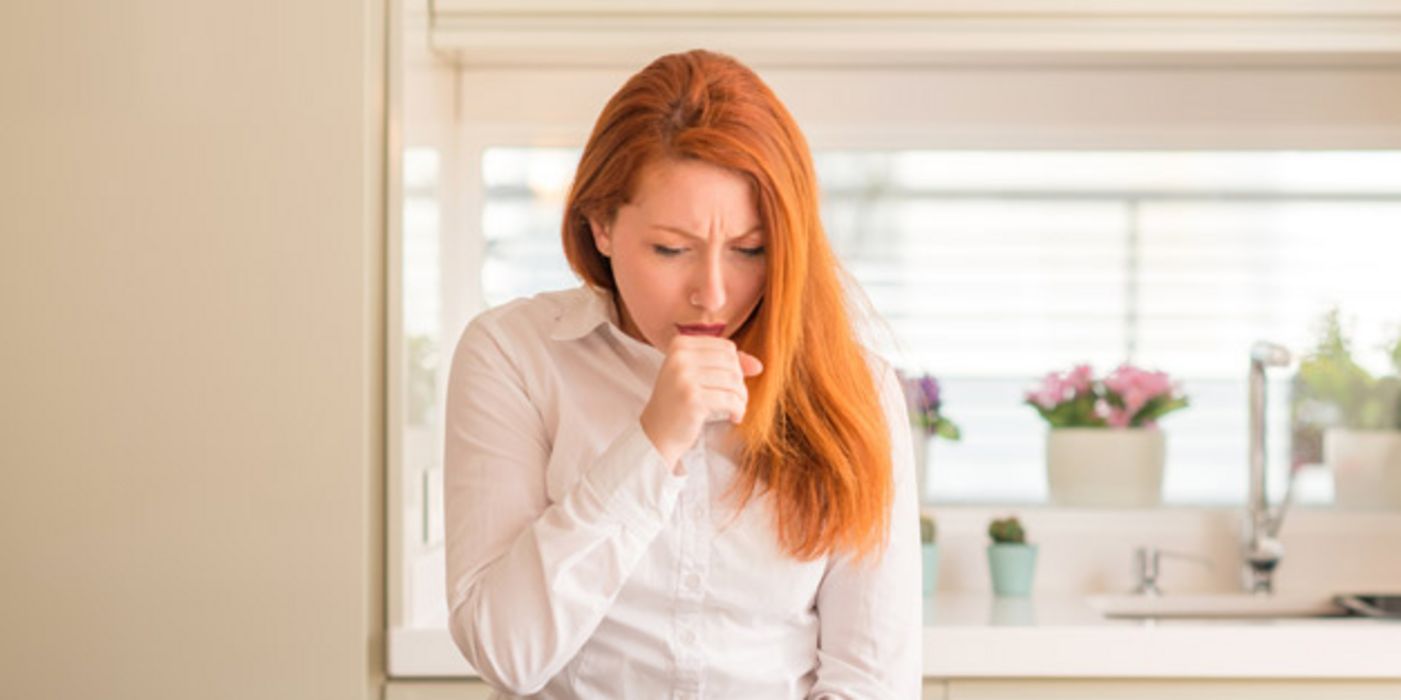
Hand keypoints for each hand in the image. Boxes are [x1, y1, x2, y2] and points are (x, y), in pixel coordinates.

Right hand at [639, 334, 762, 470]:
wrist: (657, 433)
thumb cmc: (679, 403)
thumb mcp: (697, 376)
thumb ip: (726, 365)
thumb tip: (758, 365)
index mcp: (679, 345)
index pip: (726, 347)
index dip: (735, 367)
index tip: (729, 385)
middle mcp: (680, 357)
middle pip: (732, 362)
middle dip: (739, 383)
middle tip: (735, 399)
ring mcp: (684, 377)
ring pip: (734, 380)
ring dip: (741, 398)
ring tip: (735, 408)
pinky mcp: (692, 399)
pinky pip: (731, 399)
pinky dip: (738, 410)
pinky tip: (734, 417)